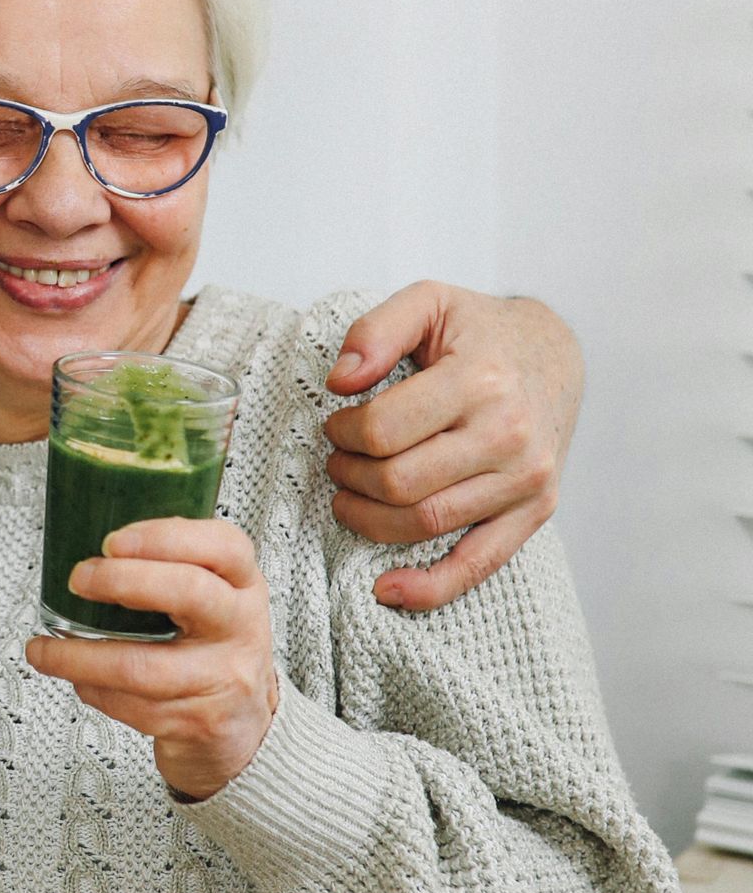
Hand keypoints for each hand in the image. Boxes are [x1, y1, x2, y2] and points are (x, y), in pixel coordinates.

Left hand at [25, 517, 277, 800]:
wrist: (242, 720)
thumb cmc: (214, 642)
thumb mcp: (213, 593)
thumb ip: (171, 565)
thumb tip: (90, 547)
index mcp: (243, 583)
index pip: (221, 546)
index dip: (164, 538)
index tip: (112, 541)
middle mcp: (241, 626)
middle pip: (189, 591)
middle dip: (122, 580)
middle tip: (78, 580)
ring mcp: (223, 678)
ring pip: (144, 667)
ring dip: (80, 658)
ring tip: (43, 650)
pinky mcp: (197, 721)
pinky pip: (134, 707)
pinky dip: (94, 690)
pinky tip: (79, 678)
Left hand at [323, 285, 581, 611]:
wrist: (555, 357)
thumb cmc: (480, 333)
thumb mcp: (429, 302)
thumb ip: (376, 330)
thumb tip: (339, 382)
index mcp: (481, 380)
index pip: (383, 429)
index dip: (342, 433)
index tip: (337, 425)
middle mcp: (509, 435)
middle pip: (399, 482)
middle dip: (349, 476)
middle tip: (337, 461)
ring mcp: (526, 480)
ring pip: (425, 523)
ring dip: (369, 519)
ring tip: (350, 496)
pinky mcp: (535, 512)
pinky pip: (477, 564)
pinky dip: (430, 587)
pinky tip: (388, 590)